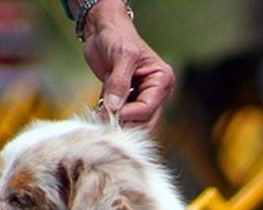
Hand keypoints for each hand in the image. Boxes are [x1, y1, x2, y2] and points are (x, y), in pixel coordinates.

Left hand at [81, 0, 174, 130]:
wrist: (103, 31)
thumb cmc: (117, 36)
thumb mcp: (121, 55)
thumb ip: (118, 83)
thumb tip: (114, 108)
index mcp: (162, 80)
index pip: (147, 109)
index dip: (126, 114)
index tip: (107, 111)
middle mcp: (156, 93)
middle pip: (144, 123)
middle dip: (123, 123)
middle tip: (103, 117)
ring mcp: (143, 99)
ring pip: (133, 125)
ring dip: (116, 124)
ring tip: (100, 112)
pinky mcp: (128, 103)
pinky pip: (122, 120)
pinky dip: (110, 119)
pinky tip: (101, 109)